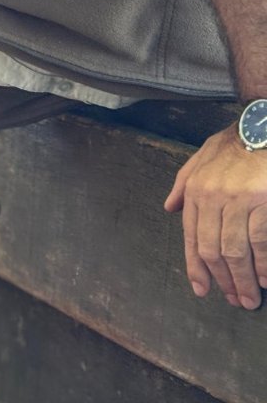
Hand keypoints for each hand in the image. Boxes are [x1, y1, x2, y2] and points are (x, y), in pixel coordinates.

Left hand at [164, 125, 266, 308]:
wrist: (262, 125)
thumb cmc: (234, 143)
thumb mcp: (200, 157)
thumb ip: (183, 184)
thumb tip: (170, 208)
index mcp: (195, 191)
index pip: (191, 237)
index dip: (195, 267)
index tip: (202, 290)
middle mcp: (211, 198)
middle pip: (212, 249)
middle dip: (223, 280)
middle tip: (234, 301)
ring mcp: (236, 199)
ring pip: (234, 250)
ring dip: (243, 279)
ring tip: (250, 298)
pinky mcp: (260, 199)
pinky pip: (259, 240)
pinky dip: (262, 263)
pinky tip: (265, 278)